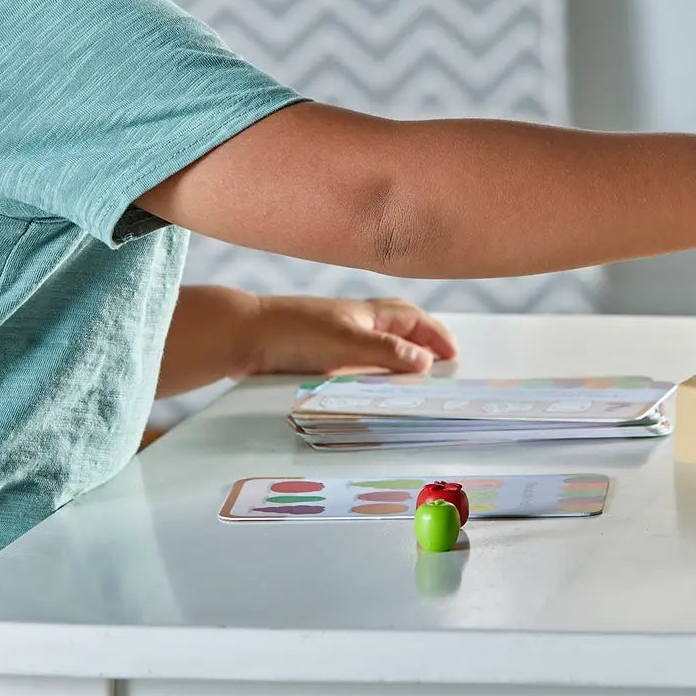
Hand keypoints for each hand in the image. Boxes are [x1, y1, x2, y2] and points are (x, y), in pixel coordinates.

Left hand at [242, 295, 458, 376]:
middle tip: (441, 362)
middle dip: (422, 339)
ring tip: (413, 376)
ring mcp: (335, 335)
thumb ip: (386, 352)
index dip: (435, 334)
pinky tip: (370, 382)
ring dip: (399, 353)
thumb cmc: (293, 333)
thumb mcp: (346, 344)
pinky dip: (374, 365)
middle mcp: (354, 321)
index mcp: (366, 313)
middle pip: (398, 325)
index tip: (454, 354)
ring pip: (378, 341)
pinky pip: (357, 356)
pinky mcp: (317, 351)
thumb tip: (424, 361)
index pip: (412, 318)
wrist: (242, 336)